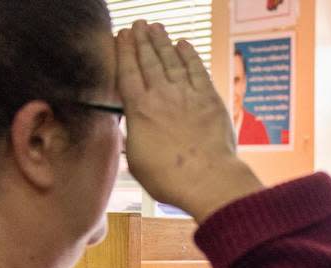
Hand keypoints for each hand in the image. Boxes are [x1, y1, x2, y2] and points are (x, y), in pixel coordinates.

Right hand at [116, 22, 262, 221]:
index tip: (121, 37)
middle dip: (141, 39)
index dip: (124, 51)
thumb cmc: (170, 178)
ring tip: (156, 27)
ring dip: (163, 41)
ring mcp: (187, 95)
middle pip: (149, 60)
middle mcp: (162, 96)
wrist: (207, 179)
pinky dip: (190, 55)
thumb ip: (133, 136)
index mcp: (139, 110)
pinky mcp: (209, 99)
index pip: (128, 72)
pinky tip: (184, 44)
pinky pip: (197, 70)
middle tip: (137, 24)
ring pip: (172, 60)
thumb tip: (133, 127)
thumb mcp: (136, 161)